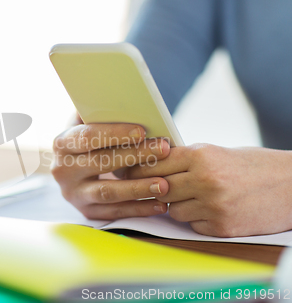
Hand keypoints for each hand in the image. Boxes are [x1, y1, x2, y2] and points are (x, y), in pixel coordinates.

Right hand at [51, 123, 170, 219]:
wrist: (72, 170)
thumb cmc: (88, 142)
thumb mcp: (85, 124)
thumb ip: (99, 114)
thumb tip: (123, 101)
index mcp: (62, 143)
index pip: (87, 137)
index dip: (114, 134)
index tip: (142, 131)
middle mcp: (63, 170)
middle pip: (101, 163)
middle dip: (135, 156)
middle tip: (163, 150)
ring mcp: (74, 194)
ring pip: (108, 192)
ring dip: (139, 188)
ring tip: (164, 184)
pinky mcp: (86, 211)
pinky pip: (115, 212)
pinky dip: (139, 209)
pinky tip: (160, 204)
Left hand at [128, 144, 291, 236]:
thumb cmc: (253, 165)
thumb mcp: (218, 152)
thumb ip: (186, 158)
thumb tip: (151, 163)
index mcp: (202, 155)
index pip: (154, 163)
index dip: (139, 167)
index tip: (127, 170)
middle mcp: (205, 180)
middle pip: (158, 188)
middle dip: (153, 188)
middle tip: (151, 187)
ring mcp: (213, 206)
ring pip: (172, 210)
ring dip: (176, 205)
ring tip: (194, 196)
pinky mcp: (221, 227)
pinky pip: (191, 224)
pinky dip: (195, 218)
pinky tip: (210, 209)